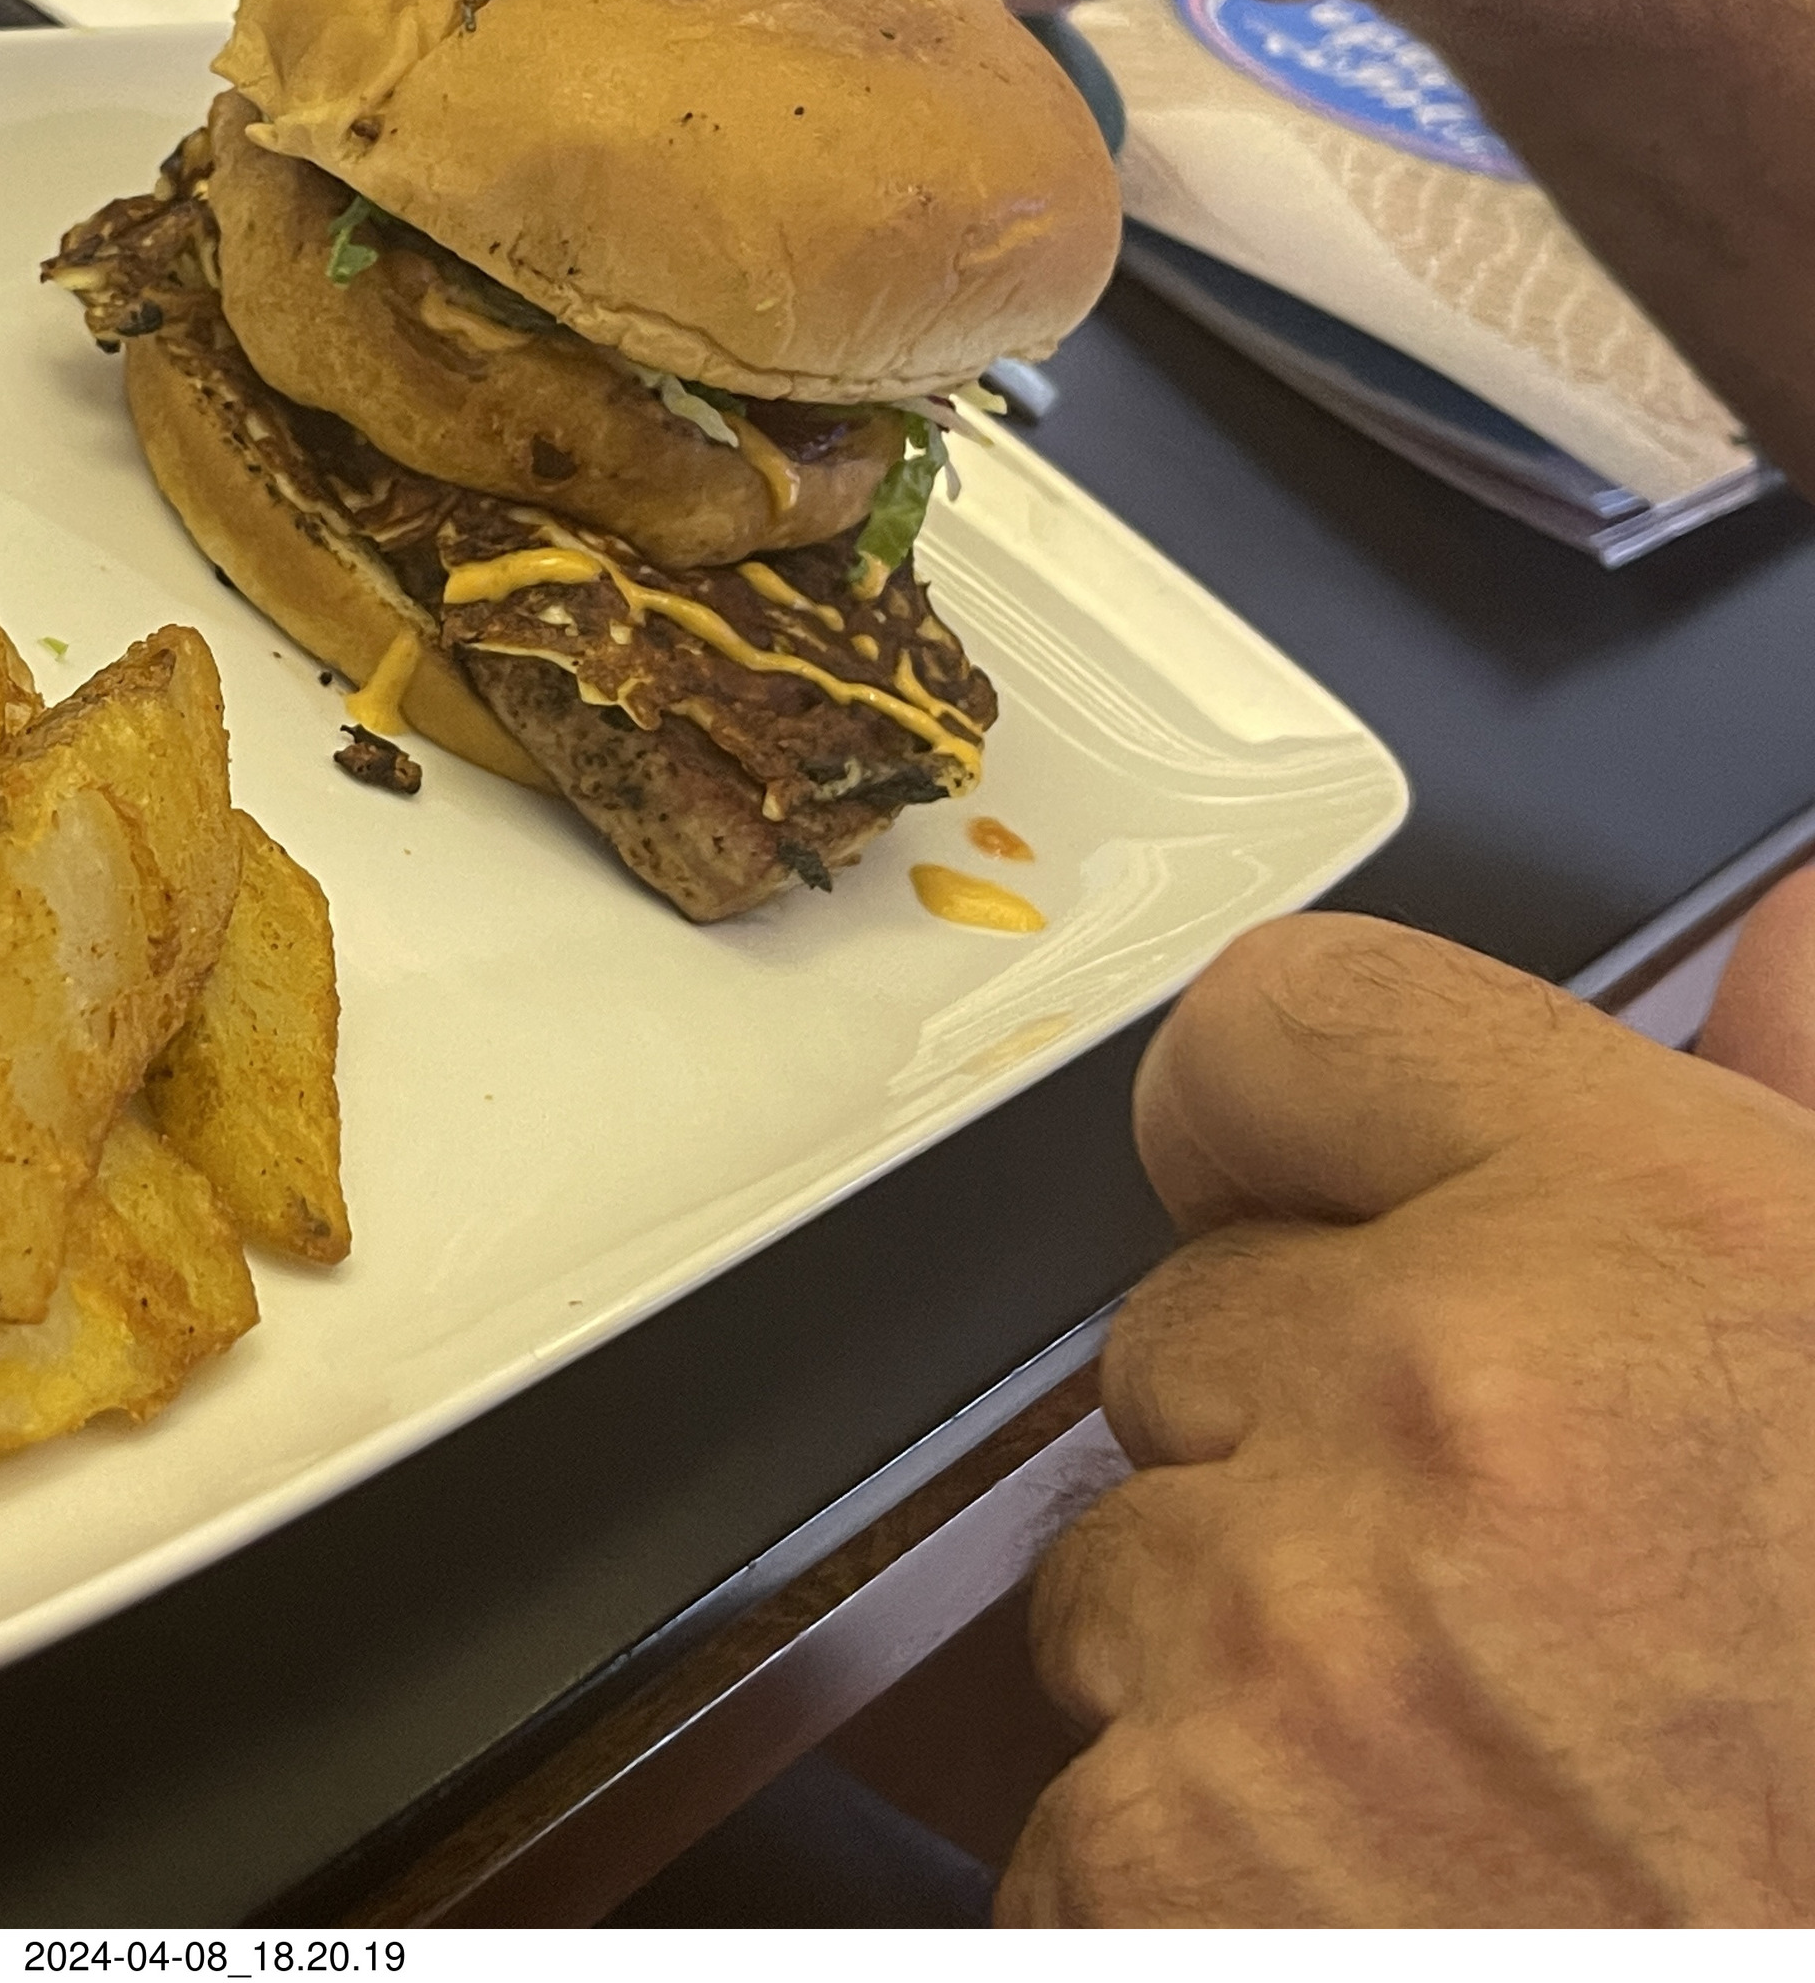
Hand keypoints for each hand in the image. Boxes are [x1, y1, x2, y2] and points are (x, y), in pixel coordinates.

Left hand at [1004, 911, 1814, 1922]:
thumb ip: (1797, 1134)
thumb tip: (1788, 935)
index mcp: (1652, 1246)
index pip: (1282, 1023)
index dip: (1279, 1128)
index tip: (1313, 1211)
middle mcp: (1441, 1403)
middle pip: (1183, 1327)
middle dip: (1296, 1442)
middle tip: (1516, 1601)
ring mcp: (1276, 1648)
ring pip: (1116, 1571)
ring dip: (1246, 1664)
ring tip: (1488, 1783)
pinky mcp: (1155, 1865)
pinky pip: (1078, 1799)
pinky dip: (1199, 1864)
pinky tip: (1400, 1909)